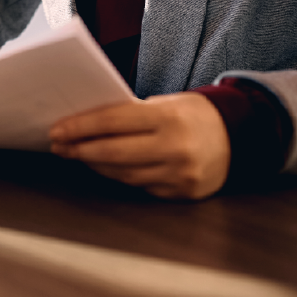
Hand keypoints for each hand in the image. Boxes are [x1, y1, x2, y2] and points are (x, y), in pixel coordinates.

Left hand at [47, 92, 230, 199]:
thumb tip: (84, 123)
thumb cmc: (192, 114)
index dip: (80, 127)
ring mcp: (180, 174)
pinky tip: (104, 168)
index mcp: (168, 117)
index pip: (112, 122)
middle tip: (59, 145)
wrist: (239, 137)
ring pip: (123, 174)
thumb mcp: (164, 103)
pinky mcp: (182, 193)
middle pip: (113, 153)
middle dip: (80, 149)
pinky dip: (119, 176)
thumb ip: (130, 113)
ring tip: (76, 154)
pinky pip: (140, 186)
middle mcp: (175, 148)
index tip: (57, 129)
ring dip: (95, 165)